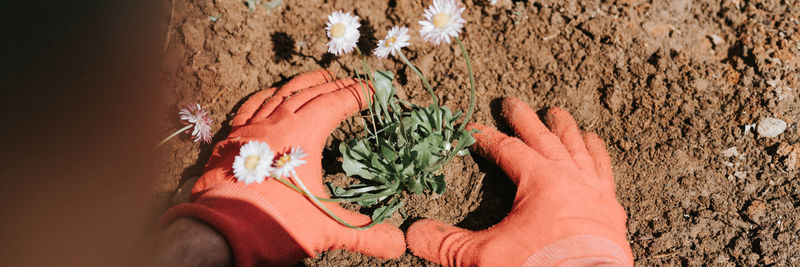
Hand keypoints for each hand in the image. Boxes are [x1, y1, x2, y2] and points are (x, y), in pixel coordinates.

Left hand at [160, 70, 404, 265]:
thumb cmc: (275, 225)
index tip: (372, 91)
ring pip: (280, 95)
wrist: (218, 234)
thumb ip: (365, 233)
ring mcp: (250, 130)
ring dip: (302, 84)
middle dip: (334, 86)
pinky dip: (265, 97)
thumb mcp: (326, 229)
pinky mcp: (230, 142)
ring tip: (318, 79)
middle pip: (309, 93)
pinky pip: (250, 108)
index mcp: (302, 134)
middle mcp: (276, 123)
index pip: (335, 103)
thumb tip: (398, 245)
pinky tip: (271, 95)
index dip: (356, 95)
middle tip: (350, 83)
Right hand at [406, 97, 632, 265]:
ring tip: (561, 117)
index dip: (486, 138)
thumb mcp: (485, 257)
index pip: (507, 150)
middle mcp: (570, 178)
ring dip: (567, 132)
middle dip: (525, 120)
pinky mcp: (612, 212)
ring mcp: (595, 194)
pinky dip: (600, 159)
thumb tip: (412, 233)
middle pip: (544, 139)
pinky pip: (606, 175)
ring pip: (580, 151)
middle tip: (512, 103)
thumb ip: (447, 243)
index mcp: (540, 180)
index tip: (471, 130)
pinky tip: (596, 150)